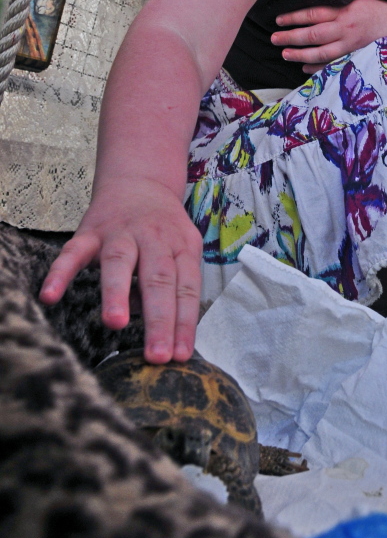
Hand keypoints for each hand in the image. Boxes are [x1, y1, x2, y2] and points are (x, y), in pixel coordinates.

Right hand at [39, 179, 202, 363]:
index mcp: (180, 246)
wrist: (141, 181)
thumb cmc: (164, 229)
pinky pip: (73, 252)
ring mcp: (120, 234)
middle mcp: (152, 239)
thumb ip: (175, 284)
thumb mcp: (184, 248)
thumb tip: (164, 328)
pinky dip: (60, 272)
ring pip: (119, 262)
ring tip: (115, 323)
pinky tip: (50, 295)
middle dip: (159, 319)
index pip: (186, 288)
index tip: (180, 356)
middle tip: (157, 355)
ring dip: (117, 292)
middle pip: (158, 279)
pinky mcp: (89, 232)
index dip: (184, 322)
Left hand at [271, 0, 386, 71]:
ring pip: (321, 53)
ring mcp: (352, 47)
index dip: (294, 17)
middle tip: (273, 38)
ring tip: (284, 53)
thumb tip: (315, 10)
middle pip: (313, 34)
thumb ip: (340, 6)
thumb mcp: (361, 2)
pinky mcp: (357, 59)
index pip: (314, 14)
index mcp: (347, 12)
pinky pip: (333, 65)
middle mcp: (348, 30)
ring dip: (300, 54)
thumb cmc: (385, 12)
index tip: (279, 20)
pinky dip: (318, 67)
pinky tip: (305, 67)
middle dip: (291, 37)